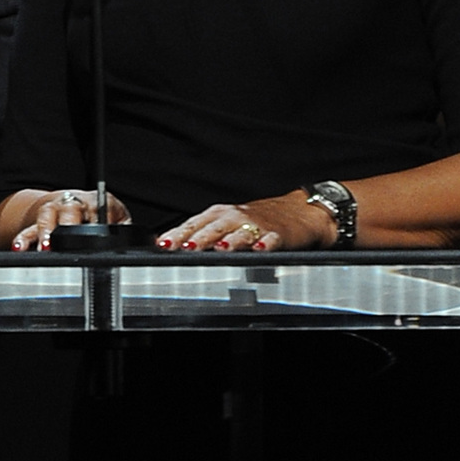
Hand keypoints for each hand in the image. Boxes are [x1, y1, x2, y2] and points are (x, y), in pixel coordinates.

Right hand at [10, 188, 132, 250]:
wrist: (77, 202)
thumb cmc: (103, 214)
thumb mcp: (120, 219)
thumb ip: (128, 230)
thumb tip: (149, 244)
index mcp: (98, 203)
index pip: (97, 209)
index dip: (94, 220)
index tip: (93, 230)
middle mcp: (74, 203)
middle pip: (70, 211)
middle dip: (66, 227)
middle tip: (62, 243)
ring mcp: (55, 210)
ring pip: (47, 217)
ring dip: (44, 233)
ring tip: (43, 248)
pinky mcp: (40, 221)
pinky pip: (29, 228)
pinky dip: (24, 238)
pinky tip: (18, 248)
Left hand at [156, 190, 335, 253]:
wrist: (296, 211)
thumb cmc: (256, 219)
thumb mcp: (226, 222)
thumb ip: (202, 233)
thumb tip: (170, 244)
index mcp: (220, 214)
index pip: (194, 224)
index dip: (178, 234)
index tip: (163, 245)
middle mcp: (236, 216)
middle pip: (214, 228)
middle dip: (199, 238)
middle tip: (184, 248)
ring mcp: (257, 224)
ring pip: (240, 233)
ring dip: (230, 240)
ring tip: (220, 249)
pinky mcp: (278, 234)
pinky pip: (270, 239)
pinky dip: (265, 244)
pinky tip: (259, 249)